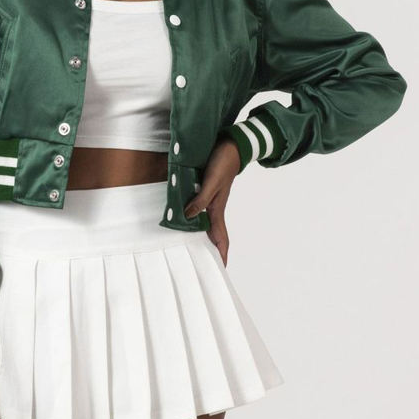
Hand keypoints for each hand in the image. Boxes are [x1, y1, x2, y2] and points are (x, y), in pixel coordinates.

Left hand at [182, 137, 239, 265]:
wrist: (230, 148)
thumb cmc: (222, 164)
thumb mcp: (211, 182)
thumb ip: (200, 199)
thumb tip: (189, 216)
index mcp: (217, 209)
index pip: (221, 237)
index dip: (222, 254)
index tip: (221, 269)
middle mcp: (215, 208)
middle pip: (214, 235)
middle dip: (212, 251)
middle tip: (204, 265)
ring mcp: (211, 201)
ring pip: (207, 224)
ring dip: (203, 237)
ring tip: (194, 249)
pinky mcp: (206, 192)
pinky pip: (201, 211)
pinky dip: (196, 220)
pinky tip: (188, 221)